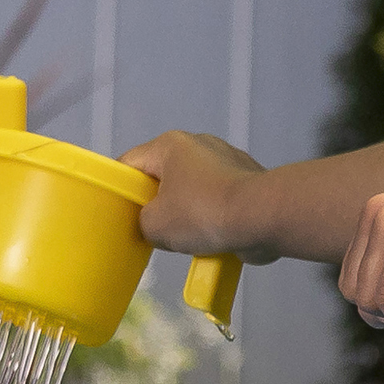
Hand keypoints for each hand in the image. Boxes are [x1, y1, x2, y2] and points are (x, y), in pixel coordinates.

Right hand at [121, 129, 277, 261]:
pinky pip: (218, 200)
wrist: (264, 216)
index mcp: (170, 145)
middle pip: (163, 176)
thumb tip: (154, 225)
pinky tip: (212, 239)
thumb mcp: (155, 225)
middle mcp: (199, 145)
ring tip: (185, 239)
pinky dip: (213, 218)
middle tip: (151, 229)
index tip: (119, 212)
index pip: (131, 162)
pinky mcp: (247, 180)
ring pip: (192, 190)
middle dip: (157, 204)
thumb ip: (143, 222)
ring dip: (187, 213)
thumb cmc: (205, 212)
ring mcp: (227, 160)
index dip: (120, 188)